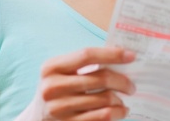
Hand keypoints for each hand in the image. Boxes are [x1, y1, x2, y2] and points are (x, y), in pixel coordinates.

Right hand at [16, 47, 136, 120]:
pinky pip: (102, 117)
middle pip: (100, 78)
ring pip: (104, 100)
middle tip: (132, 86)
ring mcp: (58, 108)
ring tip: (123, 100)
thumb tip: (121, 57)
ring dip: (120, 100)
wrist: (38, 118)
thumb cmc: (59, 90)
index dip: (111, 54)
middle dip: (123, 82)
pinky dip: (117, 113)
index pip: (87, 55)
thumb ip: (85, 65)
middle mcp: (52, 87)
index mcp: (51, 67)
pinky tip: (121, 111)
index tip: (131, 56)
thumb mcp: (62, 74)